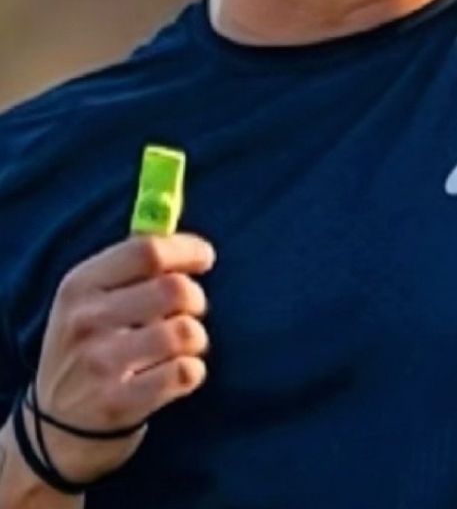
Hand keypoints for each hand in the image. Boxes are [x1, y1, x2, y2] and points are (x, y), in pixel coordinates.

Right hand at [22, 234, 213, 485]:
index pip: (146, 250)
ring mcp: (100, 364)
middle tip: (189, 310)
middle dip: (196, 299)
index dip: (187, 250)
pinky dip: (191, 371)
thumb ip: (132, 264)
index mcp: (79, 286)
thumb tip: (180, 227)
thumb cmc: (88, 348)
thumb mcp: (89, 301)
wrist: (55, 426)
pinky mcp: (119, 401)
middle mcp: (85, 322)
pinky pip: (186, 372)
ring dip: (196, 339)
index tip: (203, 259)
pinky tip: (173, 375)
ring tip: (178, 347)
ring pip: (187, 332)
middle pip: (175, 289)